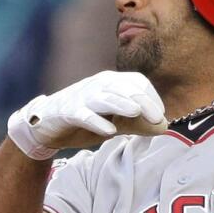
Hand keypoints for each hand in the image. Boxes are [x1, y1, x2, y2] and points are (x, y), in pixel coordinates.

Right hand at [7, 71, 166, 159]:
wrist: (47, 125)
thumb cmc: (87, 120)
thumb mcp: (117, 122)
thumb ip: (139, 124)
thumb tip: (165, 127)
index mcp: (112, 82)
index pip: (137, 82)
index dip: (151, 97)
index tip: (160, 116)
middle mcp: (98, 85)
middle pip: (124, 88)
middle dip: (142, 101)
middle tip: (157, 118)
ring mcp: (82, 97)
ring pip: (104, 97)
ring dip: (120, 104)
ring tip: (135, 112)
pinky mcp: (67, 112)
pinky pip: (82, 114)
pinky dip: (95, 121)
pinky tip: (108, 130)